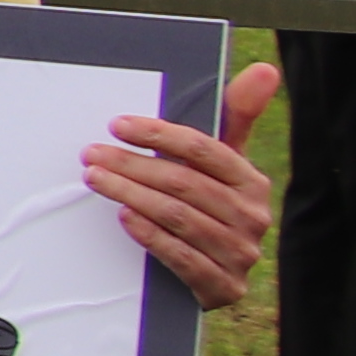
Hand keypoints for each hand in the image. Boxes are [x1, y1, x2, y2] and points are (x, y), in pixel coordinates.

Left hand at [86, 57, 282, 308]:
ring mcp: (240, 253)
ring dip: (131, 194)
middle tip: (91, 154)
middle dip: (132, 165)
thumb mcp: (222, 165)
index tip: (117, 125)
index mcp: (251, 182)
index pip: (204, 150)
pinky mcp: (223, 286)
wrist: (212, 278)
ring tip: (95, 179)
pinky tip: (125, 218)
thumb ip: (234, 117)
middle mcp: (252, 217)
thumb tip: (264, 69)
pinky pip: (182, 256)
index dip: (159, 134)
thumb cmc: (209, 207)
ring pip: (178, 216)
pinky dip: (150, 235)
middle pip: (184, 183)